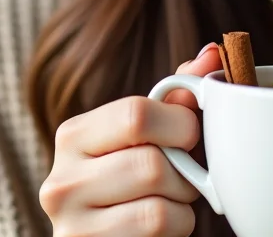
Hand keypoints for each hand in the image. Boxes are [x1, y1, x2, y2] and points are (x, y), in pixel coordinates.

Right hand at [38, 43, 222, 235]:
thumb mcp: (146, 135)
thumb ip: (174, 97)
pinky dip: (176, 230)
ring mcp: (71, 227)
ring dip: (182, 206)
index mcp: (72, 136)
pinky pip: (157, 234)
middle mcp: (61, 181)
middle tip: (182, 176)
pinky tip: (160, 227)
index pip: (136, 114)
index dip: (180, 124)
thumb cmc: (133, 179)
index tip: (188, 135)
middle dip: (184, 173)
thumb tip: (211, 54)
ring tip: (169, 201)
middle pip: (152, 165)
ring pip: (159, 208)